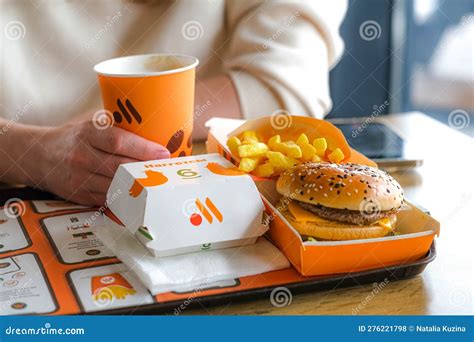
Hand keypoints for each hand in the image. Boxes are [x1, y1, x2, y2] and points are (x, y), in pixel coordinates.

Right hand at [25, 121, 169, 204]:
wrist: (39, 155)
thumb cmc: (75, 136)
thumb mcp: (91, 122)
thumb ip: (116, 125)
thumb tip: (155, 127)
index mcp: (88, 134)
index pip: (118, 141)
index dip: (143, 149)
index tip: (163, 152)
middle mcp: (82, 156)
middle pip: (121, 167)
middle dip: (147, 170)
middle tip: (168, 170)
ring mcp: (80, 179)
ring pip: (117, 187)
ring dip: (140, 186)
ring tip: (160, 183)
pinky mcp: (80, 197)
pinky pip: (109, 199)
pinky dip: (127, 198)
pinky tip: (142, 195)